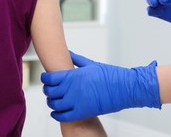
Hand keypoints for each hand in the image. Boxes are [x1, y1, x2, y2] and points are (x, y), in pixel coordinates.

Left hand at [41, 51, 160, 121]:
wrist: (125, 88)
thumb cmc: (110, 74)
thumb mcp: (91, 64)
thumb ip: (76, 59)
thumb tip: (67, 53)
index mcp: (74, 75)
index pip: (50, 78)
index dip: (45, 79)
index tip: (46, 78)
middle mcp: (73, 88)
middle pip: (50, 91)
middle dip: (47, 90)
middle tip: (50, 89)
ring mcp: (77, 101)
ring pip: (54, 105)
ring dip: (51, 102)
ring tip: (53, 100)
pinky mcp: (82, 112)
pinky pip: (63, 116)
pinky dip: (56, 115)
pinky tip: (56, 112)